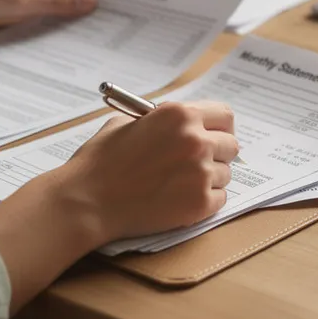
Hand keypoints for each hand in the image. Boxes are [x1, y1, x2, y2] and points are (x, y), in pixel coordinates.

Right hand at [0, 101, 236, 313]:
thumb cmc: (101, 162)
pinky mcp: (200, 204)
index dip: (218, 126)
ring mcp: (201, 173)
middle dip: (216, 153)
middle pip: (230, 145)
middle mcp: (196, 140)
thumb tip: (182, 124)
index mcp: (180, 114)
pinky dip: (204, 200)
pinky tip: (178, 199)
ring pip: (225, 174)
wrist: (87, 200)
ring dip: (208, 178)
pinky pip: (220, 198)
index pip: (224, 115)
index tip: (213, 134)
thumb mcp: (127, 123)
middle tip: (195, 163)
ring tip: (178, 184)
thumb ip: (161, 121)